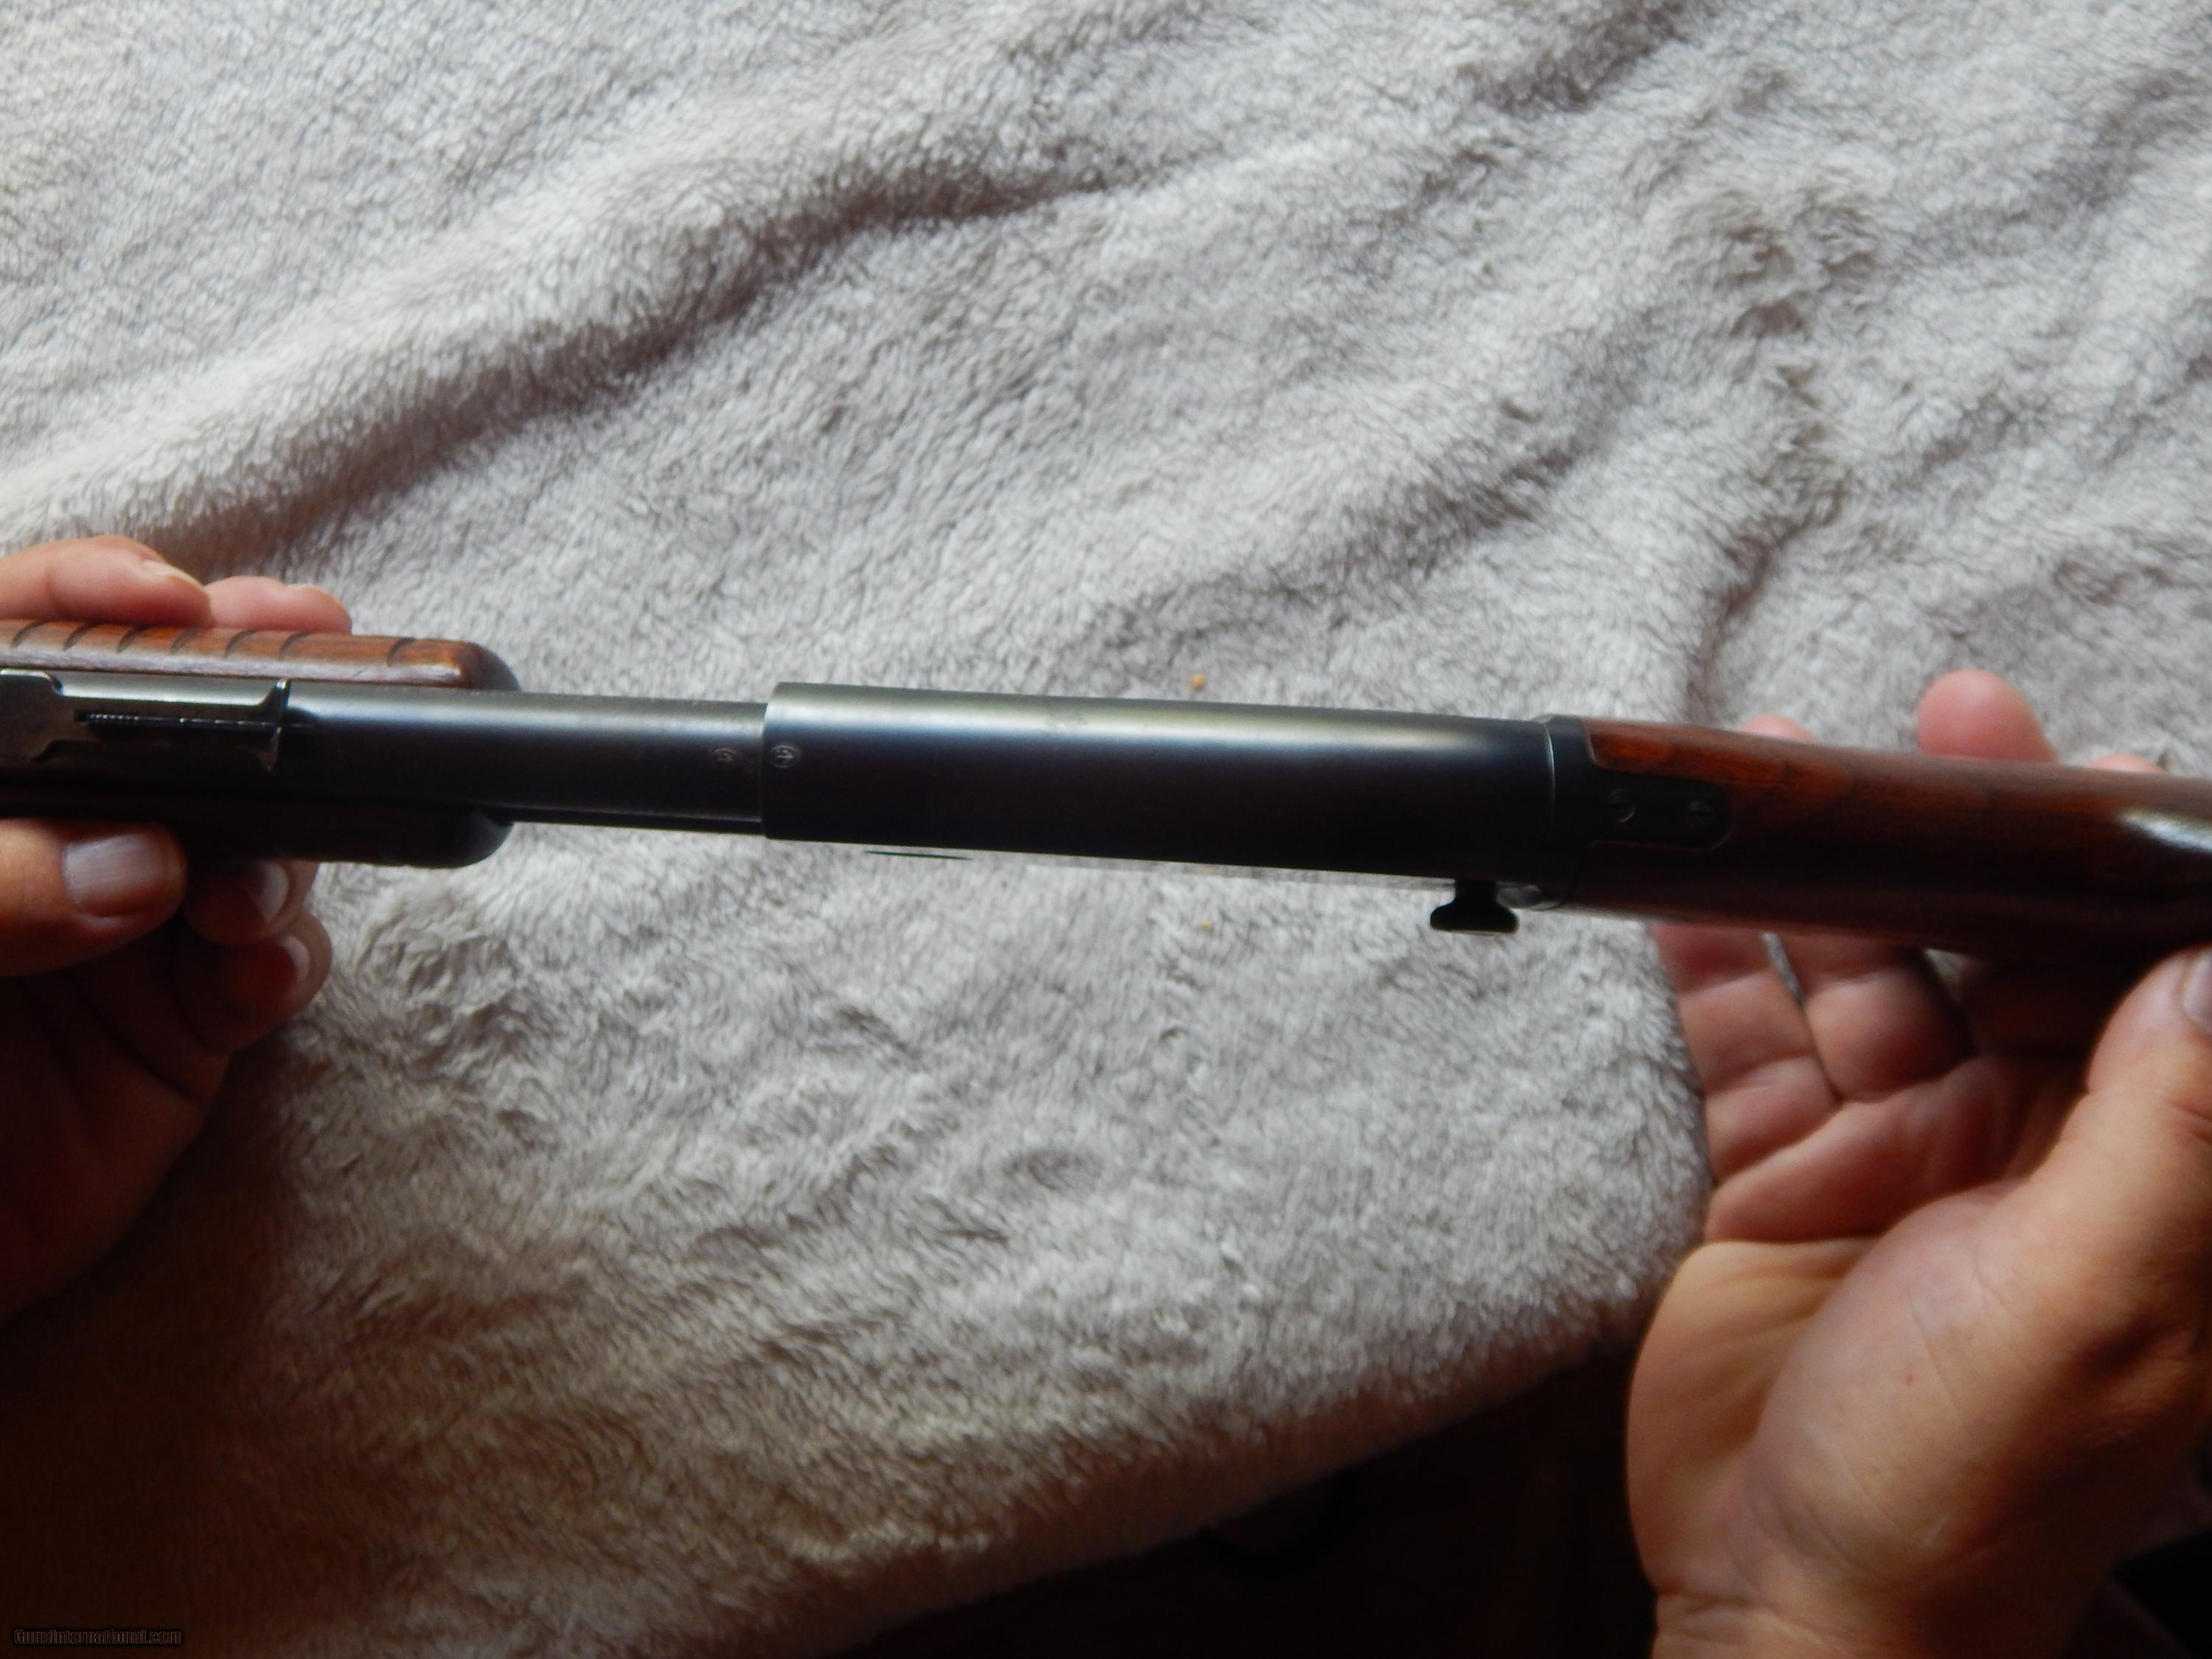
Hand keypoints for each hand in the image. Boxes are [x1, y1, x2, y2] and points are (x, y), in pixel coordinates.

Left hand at [0, 536, 342, 1323]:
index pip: (15, 649)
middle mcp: (41, 838)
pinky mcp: (176, 1030)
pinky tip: (258, 970)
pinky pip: (261, 970)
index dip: (89, 596)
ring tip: (247, 890)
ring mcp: (116, 929)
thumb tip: (138, 867)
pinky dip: (282, 959)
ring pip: (239, 838)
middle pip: (158, 728)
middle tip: (314, 660)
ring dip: (276, 845)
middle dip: (246, 690)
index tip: (168, 603)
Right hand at [1628, 671, 2211, 1657]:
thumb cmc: (1962, 1482)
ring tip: (1777, 777)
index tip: (2114, 767)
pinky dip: (1717, 968)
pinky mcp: (1786, 1180)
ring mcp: (1902, 1161)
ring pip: (1871, 980)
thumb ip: (2161, 1130)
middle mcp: (2034, 1155)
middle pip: (2010, 955)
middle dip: (1977, 838)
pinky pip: (1751, 1047)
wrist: (1783, 1598)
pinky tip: (1683, 897)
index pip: (2160, 991)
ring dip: (1831, 885)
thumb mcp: (2088, 1304)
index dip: (2136, 877)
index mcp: (2144, 1182)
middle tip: (1944, 718)